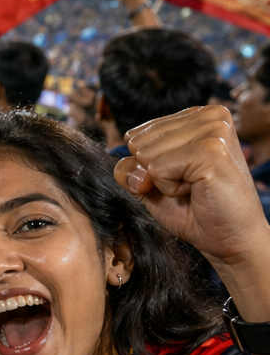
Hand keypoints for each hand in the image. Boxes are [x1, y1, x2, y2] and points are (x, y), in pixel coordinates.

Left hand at [115, 106, 269, 269]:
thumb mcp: (150, 183)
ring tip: (194, 186)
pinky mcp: (211, 150)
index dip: (147, 165)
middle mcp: (208, 116)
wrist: (227, 238)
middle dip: (154, 172)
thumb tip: (126, 165)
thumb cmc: (192, 209)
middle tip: (188, 184)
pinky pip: (157, 170)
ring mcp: (212, 130)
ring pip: (145, 154)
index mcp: (196, 116)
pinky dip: (169, 188)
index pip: (135, 135)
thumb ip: (129, 168)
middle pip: (137, 143)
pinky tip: (197, 190)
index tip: (180, 176)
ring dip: (163, 181)